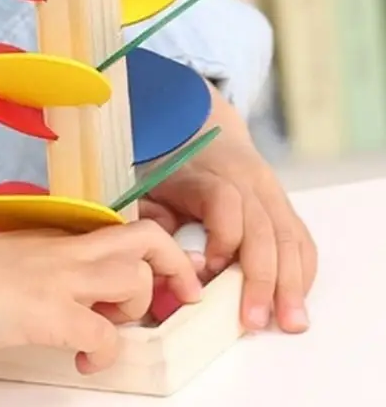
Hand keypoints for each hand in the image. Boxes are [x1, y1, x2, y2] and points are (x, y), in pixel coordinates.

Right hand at [0, 219, 201, 372]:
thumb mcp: (16, 258)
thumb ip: (50, 267)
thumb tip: (75, 295)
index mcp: (61, 236)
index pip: (126, 227)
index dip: (159, 251)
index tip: (167, 279)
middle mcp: (67, 250)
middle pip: (147, 238)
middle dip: (177, 270)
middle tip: (175, 302)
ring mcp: (58, 279)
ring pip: (134, 280)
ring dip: (136, 311)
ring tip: (111, 328)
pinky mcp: (46, 313)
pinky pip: (104, 335)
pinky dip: (105, 355)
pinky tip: (84, 360)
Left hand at [139, 126, 316, 333]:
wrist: (199, 131)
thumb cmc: (169, 167)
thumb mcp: (150, 186)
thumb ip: (158, 221)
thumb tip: (187, 263)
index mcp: (208, 173)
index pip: (225, 202)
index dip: (223, 238)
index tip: (210, 269)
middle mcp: (246, 180)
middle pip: (264, 229)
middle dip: (261, 280)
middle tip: (253, 321)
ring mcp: (271, 192)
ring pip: (289, 238)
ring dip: (292, 284)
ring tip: (289, 323)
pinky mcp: (284, 205)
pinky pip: (301, 239)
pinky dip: (303, 272)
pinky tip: (296, 299)